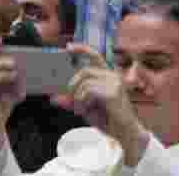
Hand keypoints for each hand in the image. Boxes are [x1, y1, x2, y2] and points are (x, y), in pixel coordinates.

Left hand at [51, 44, 149, 165]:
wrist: (124, 132)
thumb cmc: (108, 119)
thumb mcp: (86, 108)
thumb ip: (72, 101)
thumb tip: (54, 98)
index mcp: (107, 76)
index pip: (95, 56)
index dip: (81, 49)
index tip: (68, 47)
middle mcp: (112, 75)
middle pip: (85, 71)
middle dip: (73, 85)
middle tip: (72, 100)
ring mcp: (114, 82)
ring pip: (85, 81)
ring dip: (78, 97)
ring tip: (82, 109)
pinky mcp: (113, 91)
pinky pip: (89, 90)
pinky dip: (83, 101)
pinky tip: (88, 109)